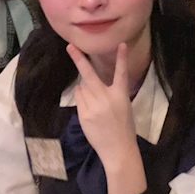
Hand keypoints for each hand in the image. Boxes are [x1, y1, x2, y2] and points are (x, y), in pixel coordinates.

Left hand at [66, 43, 137, 169]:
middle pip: (89, 75)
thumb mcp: (124, 107)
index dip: (121, 58)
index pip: (121, 73)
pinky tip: (90, 110)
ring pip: (82, 88)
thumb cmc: (124, 128)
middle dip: (79, 59)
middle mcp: (106, 98)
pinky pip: (79, 100)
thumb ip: (111, 94)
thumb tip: (89, 85)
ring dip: (84, 89)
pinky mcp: (84, 115)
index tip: (120, 44)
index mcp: (121, 95)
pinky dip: (82, 100)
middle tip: (70, 47)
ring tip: (94, 102)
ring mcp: (93, 106)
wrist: (118, 149)